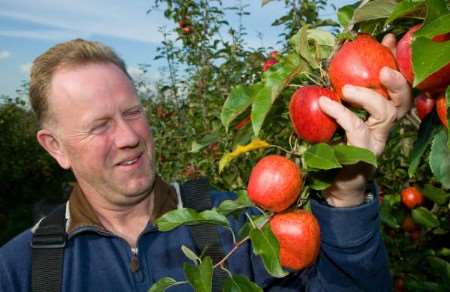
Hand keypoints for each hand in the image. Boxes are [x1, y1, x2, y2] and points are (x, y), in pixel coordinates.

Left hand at [317, 34, 412, 206]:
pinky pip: (356, 129)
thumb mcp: (338, 123)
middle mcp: (383, 130)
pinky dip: (341, 114)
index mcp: (380, 119)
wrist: (335, 189)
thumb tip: (323, 81)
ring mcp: (375, 143)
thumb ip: (339, 105)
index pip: (396, 90)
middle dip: (395, 81)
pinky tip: (327, 105)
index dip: (396, 65)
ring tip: (346, 90)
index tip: (389, 42)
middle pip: (402, 101)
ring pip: (385, 114)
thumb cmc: (335, 152)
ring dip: (366, 97)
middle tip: (382, 68)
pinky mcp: (361, 156)